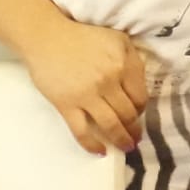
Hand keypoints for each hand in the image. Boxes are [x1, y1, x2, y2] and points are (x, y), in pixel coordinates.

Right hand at [19, 19, 147, 155]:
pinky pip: (82, 131)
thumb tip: (139, 85)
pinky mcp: (66, 105)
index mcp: (123, 65)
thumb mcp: (118, 40)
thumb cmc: (83, 37)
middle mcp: (109, 81)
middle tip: (136, 137)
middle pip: (128, 114)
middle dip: (134, 129)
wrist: (47, 38)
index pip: (140, 96)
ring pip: (110, 125)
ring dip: (121, 140)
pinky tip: (100, 152)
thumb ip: (133, 60)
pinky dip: (93, 145)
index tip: (138, 114)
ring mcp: (87, 95)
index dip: (142, 109)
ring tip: (126, 147)